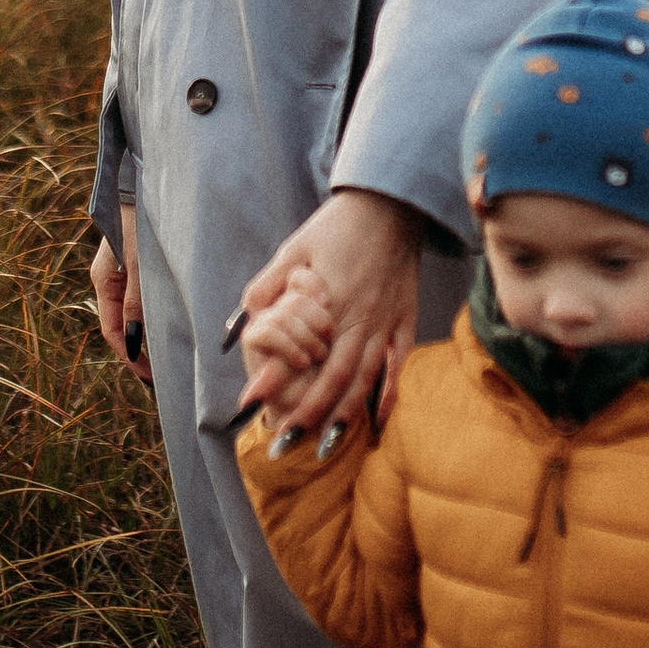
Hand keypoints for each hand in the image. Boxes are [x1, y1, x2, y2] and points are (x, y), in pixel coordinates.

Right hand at [90, 205, 151, 385]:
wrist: (142, 184)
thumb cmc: (141, 223)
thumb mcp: (140, 265)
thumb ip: (136, 303)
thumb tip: (132, 341)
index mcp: (103, 282)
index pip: (112, 332)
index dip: (130, 357)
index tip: (150, 376)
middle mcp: (109, 279)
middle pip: (119, 326)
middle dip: (137, 351)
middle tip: (160, 373)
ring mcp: (121, 271)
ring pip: (129, 314)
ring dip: (144, 334)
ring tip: (165, 353)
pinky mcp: (135, 264)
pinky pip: (138, 299)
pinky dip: (149, 316)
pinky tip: (165, 323)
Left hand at [235, 189, 423, 446]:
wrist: (390, 202)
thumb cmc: (337, 225)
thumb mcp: (295, 248)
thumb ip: (269, 283)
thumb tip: (243, 315)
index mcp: (329, 301)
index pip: (298, 350)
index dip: (274, 379)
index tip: (251, 403)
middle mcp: (359, 317)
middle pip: (333, 377)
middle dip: (308, 413)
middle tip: (284, 441)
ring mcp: (386, 320)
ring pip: (364, 377)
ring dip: (344, 414)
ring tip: (323, 445)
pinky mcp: (405, 318)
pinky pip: (398, 364)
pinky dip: (387, 394)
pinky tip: (376, 420)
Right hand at [238, 275, 336, 400]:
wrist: (308, 397)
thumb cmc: (328, 361)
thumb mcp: (338, 330)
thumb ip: (331, 309)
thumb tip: (327, 298)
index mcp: (296, 290)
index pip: (301, 275)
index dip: (315, 284)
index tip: (328, 301)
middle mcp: (277, 299)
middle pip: (296, 294)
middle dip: (318, 319)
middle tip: (329, 340)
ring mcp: (262, 317)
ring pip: (285, 312)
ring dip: (306, 337)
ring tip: (320, 355)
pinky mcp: (252, 337)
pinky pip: (268, 332)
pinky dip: (289, 347)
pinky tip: (303, 361)